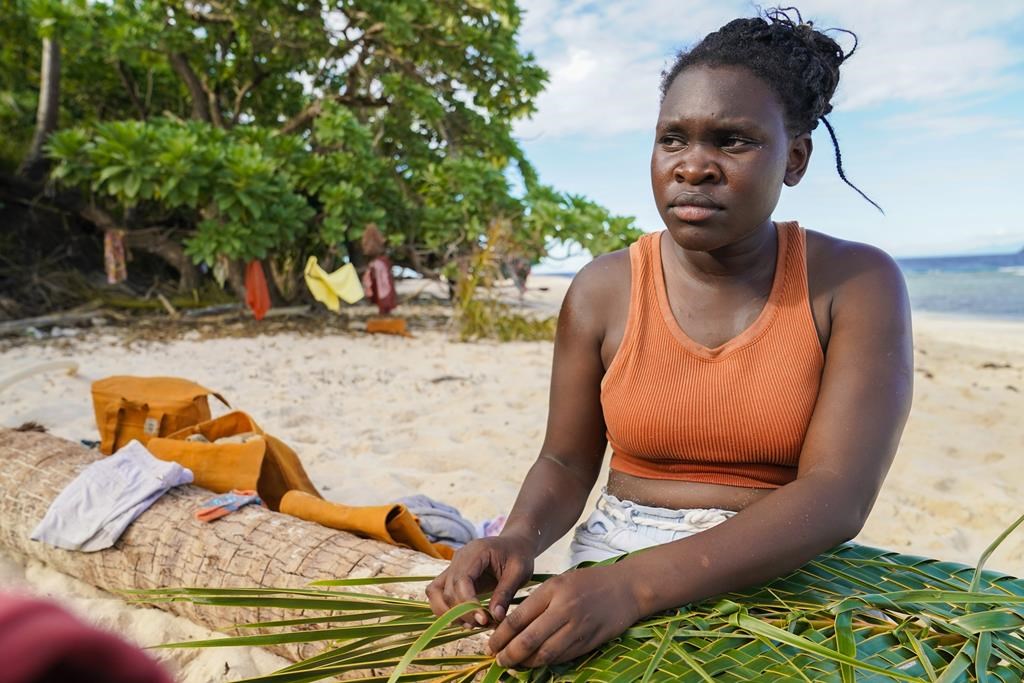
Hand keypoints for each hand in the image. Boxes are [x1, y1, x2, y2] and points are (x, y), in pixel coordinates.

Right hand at [426, 534, 534, 626]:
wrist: (515, 544)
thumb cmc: (518, 555)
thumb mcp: (519, 572)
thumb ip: (505, 594)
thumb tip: (495, 618)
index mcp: (476, 552)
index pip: (461, 580)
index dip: (468, 604)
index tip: (484, 620)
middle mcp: (458, 558)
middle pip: (447, 590)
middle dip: (462, 613)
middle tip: (484, 624)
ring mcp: (452, 567)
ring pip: (435, 592)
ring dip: (449, 613)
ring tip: (473, 624)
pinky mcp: (452, 577)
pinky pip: (438, 594)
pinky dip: (447, 610)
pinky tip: (466, 619)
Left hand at [487, 564, 641, 668]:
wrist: (626, 588)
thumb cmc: (588, 582)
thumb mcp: (559, 583)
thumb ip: (536, 602)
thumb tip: (509, 626)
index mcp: (552, 591)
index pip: (518, 619)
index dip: (500, 636)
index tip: (490, 645)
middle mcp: (564, 610)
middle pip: (528, 641)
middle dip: (508, 655)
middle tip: (498, 660)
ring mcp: (578, 628)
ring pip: (544, 654)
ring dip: (525, 663)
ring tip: (514, 664)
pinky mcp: (589, 642)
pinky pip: (562, 658)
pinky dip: (545, 662)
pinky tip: (536, 662)